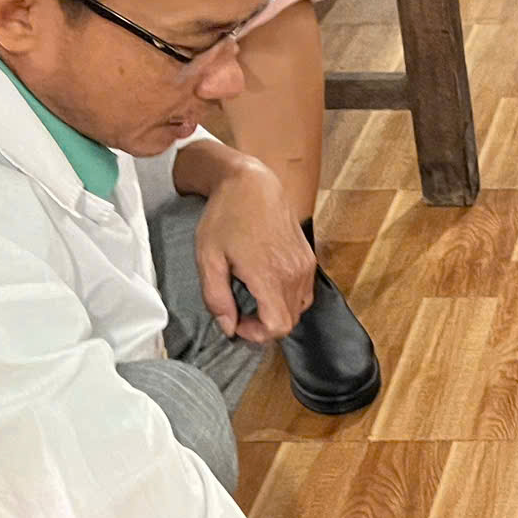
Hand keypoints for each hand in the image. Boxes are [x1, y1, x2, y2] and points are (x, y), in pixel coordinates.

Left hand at [191, 151, 312, 343]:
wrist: (252, 183)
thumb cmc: (226, 216)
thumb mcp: (208, 258)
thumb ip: (216, 298)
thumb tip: (227, 327)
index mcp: (269, 275)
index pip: (277, 327)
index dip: (256, 334)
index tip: (237, 321)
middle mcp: (294, 273)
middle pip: (289, 321)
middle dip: (264, 325)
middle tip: (240, 310)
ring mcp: (305, 265)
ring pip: (299, 309)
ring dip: (277, 312)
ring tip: (253, 297)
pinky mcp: (309, 258)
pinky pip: (304, 292)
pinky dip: (288, 298)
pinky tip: (267, 284)